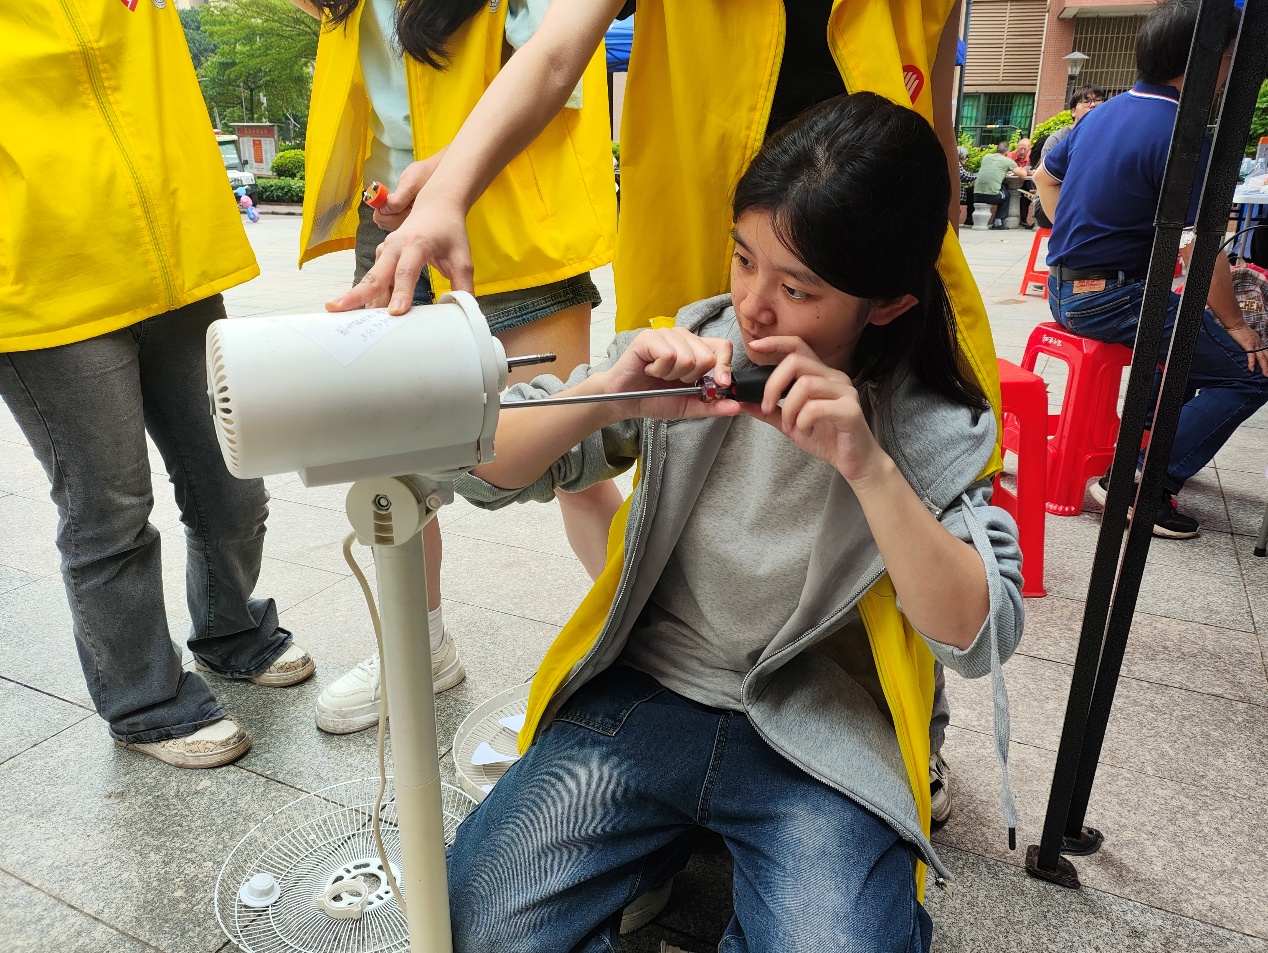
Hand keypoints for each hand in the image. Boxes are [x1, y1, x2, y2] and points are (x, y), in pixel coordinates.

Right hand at [326, 187, 473, 313]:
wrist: (437, 205)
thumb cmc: (450, 232)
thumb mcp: (463, 258)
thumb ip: (464, 285)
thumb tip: (464, 310)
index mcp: (417, 244)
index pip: (407, 271)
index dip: (401, 292)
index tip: (396, 313)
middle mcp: (396, 246)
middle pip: (376, 275)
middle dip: (358, 294)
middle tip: (337, 309)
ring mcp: (386, 250)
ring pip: (372, 278)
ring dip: (358, 297)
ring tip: (341, 316)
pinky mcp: (383, 255)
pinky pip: (374, 277)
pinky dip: (366, 294)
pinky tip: (359, 312)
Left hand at [372, 150, 446, 231]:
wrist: (434, 172)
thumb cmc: (425, 176)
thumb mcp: (410, 184)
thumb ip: (397, 199)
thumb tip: (383, 209)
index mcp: (414, 218)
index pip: (385, 220)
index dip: (379, 207)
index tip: (383, 195)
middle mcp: (411, 223)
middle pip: (384, 223)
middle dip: (380, 209)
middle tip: (386, 195)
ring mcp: (408, 221)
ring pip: (386, 222)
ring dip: (383, 210)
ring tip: (391, 197)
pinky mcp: (406, 218)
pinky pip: (390, 219)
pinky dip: (387, 210)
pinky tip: (393, 201)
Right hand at [596, 328, 739, 421]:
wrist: (625, 401)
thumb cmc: (654, 399)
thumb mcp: (688, 406)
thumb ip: (712, 405)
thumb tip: (736, 406)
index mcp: (696, 349)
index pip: (723, 347)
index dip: (724, 366)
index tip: (720, 384)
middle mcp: (683, 337)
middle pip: (706, 356)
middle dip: (692, 378)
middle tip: (674, 381)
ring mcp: (666, 334)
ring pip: (688, 357)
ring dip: (673, 375)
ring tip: (660, 376)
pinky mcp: (649, 337)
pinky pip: (669, 355)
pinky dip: (660, 370)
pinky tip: (650, 370)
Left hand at [741, 337, 886, 481]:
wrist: (854, 462)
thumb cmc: (827, 439)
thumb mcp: (790, 423)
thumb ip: (769, 411)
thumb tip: (742, 401)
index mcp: (821, 375)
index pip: (799, 347)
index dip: (776, 342)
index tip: (755, 346)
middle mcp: (835, 378)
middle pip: (797, 362)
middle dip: (773, 385)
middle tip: (766, 407)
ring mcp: (845, 392)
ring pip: (805, 385)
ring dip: (788, 408)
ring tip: (790, 425)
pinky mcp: (850, 410)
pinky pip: (816, 407)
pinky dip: (803, 420)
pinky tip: (806, 430)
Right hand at [1225, 323, 1267, 375]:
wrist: (1235, 323)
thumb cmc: (1238, 329)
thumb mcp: (1247, 337)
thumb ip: (1249, 343)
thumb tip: (1247, 347)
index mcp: (1259, 341)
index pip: (1266, 352)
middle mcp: (1259, 343)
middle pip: (1266, 356)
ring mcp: (1254, 344)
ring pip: (1262, 357)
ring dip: (1265, 366)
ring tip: (1266, 374)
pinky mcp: (1248, 345)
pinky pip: (1251, 356)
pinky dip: (1252, 363)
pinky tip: (1252, 369)